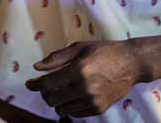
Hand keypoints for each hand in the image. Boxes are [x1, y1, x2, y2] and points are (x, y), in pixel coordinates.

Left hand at [25, 40, 151, 117]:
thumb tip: (37, 67)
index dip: (36, 85)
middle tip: (47, 86)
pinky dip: (69, 106)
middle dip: (45, 93)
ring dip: (57, 101)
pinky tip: (74, 95)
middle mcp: (85, 88)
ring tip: (62, 90)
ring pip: (61, 109)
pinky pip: (74, 113)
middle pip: (52, 99)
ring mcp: (92, 101)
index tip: (30, 84)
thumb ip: (57, 58)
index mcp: (78, 69)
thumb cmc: (104, 51)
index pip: (48, 84)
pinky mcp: (98, 109)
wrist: (131, 63)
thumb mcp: (79, 47)